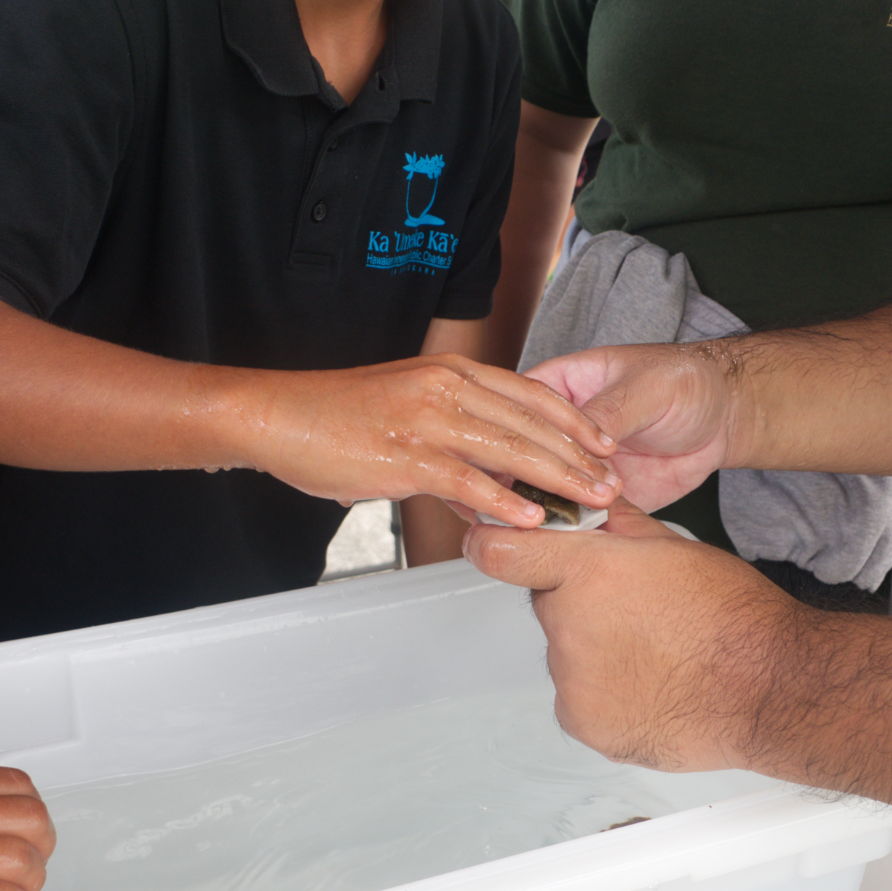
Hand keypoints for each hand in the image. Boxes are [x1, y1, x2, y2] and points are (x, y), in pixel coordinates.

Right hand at [248, 355, 619, 526]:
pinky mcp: (405, 456)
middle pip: (531, 422)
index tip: (605, 444)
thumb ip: (452, 431)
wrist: (279, 415)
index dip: (574, 420)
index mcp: (451, 372)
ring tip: (590, 503)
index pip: (531, 392)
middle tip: (612, 484)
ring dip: (556, 479)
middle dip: (579, 456)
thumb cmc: (336, 416)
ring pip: (510, 449)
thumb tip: (486, 472)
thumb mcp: (407, 408)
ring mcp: (427, 421)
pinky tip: (529, 518)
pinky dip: (502, 502)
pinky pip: (465, 480)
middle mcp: (446, 388)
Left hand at [462, 503, 799, 772]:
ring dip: (597, 652)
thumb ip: (618, 527)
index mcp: (589, 572)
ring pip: (567, 655)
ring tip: (657, 654)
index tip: (491, 547)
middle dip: (580, 603)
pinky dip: (607, 694)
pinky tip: (652, 686)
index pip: (499, 553)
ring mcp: (574, 681)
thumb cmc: (735, 618)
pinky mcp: (585, 723)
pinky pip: (580, 699)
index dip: (493, 545)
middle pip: (550, 605)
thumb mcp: (675, 547)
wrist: (772, 688)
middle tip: (637, 613)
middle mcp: (570, 627)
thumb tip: (591, 508)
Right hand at [524, 342, 747, 511]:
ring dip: (545, 508)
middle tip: (525, 495)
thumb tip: (571, 442)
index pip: (516, 411)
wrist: (724, 417)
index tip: (505, 456)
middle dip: (521, 479)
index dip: (505, 433)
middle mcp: (561, 431)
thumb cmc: (684, 381)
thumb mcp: (643, 388)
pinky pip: (578, 516)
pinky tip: (577, 530)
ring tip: (554, 517)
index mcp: (560, 388)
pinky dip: (575, 527)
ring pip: (543, 492)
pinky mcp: (600, 496)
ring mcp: (578, 466)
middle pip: (521, 457)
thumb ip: (606, 413)